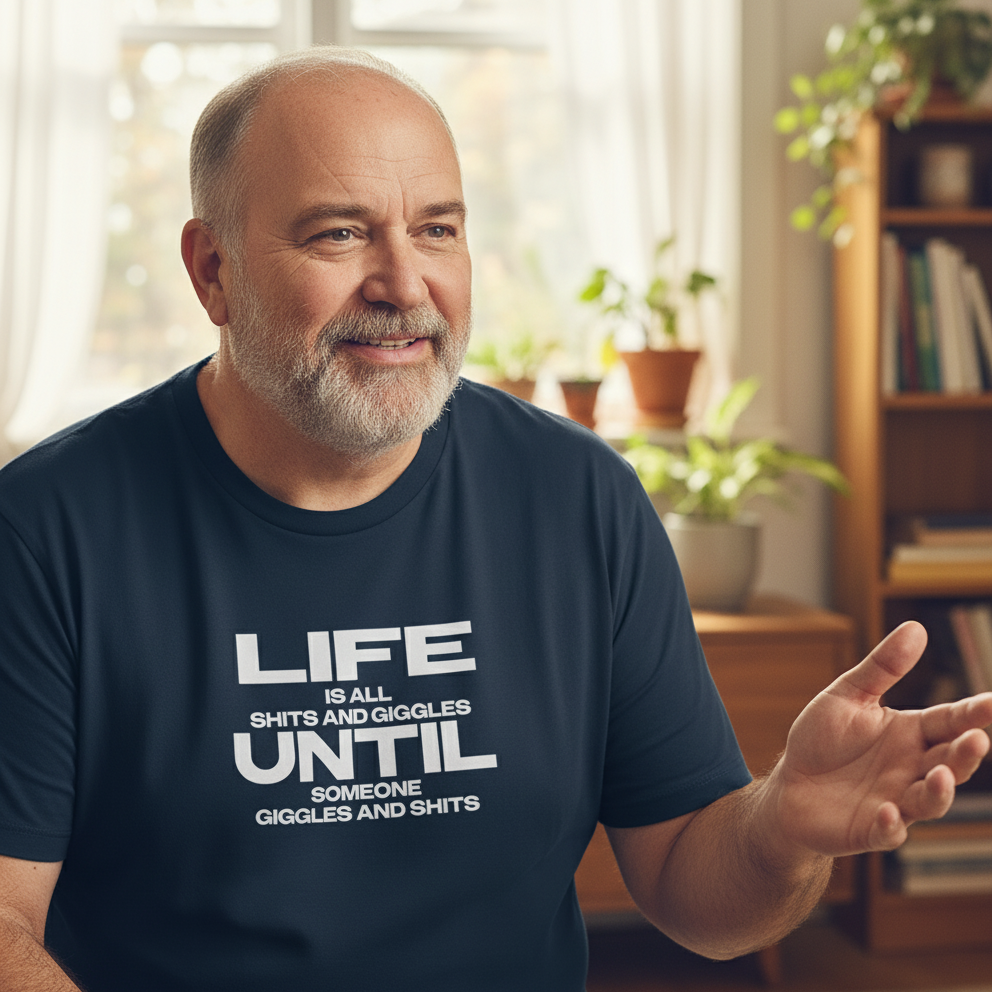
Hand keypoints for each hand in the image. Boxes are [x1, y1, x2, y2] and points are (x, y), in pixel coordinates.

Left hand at [769, 621, 991, 856]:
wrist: (789, 786)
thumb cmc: (821, 739)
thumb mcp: (847, 695)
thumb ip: (882, 667)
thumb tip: (916, 627)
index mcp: (910, 734)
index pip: (950, 721)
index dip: (974, 713)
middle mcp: (912, 769)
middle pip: (950, 762)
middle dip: (966, 753)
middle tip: (976, 739)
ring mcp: (895, 801)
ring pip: (929, 801)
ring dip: (939, 791)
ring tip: (940, 776)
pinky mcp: (870, 829)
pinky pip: (888, 832)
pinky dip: (891, 826)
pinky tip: (886, 813)